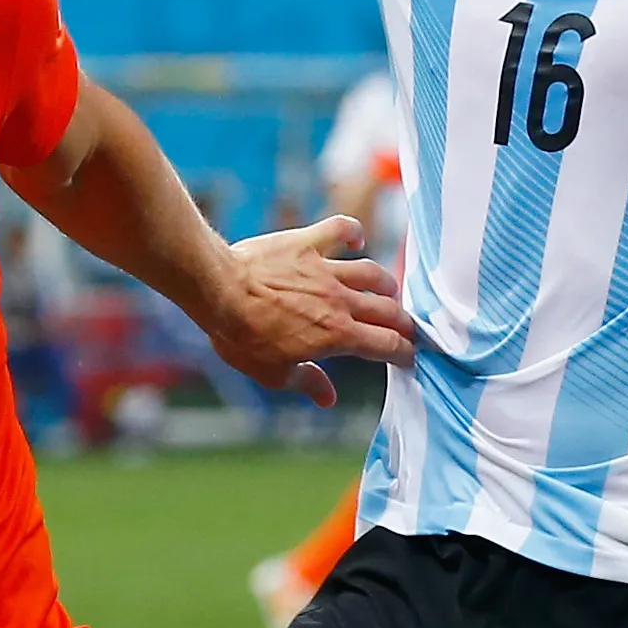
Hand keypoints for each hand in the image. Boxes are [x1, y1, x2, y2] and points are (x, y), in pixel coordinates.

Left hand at [201, 213, 412, 408]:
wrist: (219, 291)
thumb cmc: (243, 336)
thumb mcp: (273, 373)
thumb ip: (308, 382)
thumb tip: (328, 398)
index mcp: (337, 336)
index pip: (387, 345)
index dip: (404, 352)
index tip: (408, 357)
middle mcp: (340, 301)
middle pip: (389, 310)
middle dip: (403, 322)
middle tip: (406, 328)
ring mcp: (326, 269)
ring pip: (372, 273)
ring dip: (385, 284)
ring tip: (388, 291)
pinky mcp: (308, 244)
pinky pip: (340, 230)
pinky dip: (352, 231)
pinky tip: (356, 238)